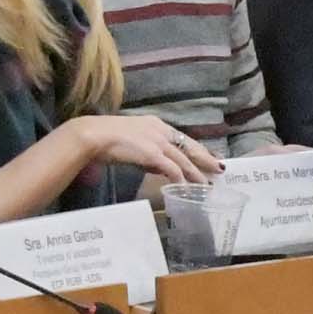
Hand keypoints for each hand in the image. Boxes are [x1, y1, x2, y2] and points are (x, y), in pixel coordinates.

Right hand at [76, 111, 223, 185]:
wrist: (93, 135)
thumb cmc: (106, 139)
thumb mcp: (134, 144)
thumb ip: (149, 155)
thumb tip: (163, 169)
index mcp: (156, 125)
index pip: (182, 138)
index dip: (196, 149)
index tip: (207, 157)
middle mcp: (160, 130)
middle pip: (189, 146)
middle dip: (205, 158)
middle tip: (219, 169)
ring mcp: (157, 141)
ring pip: (184, 159)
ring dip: (196, 173)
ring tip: (206, 185)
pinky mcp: (152, 153)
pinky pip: (172, 169)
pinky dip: (180, 179)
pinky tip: (185, 188)